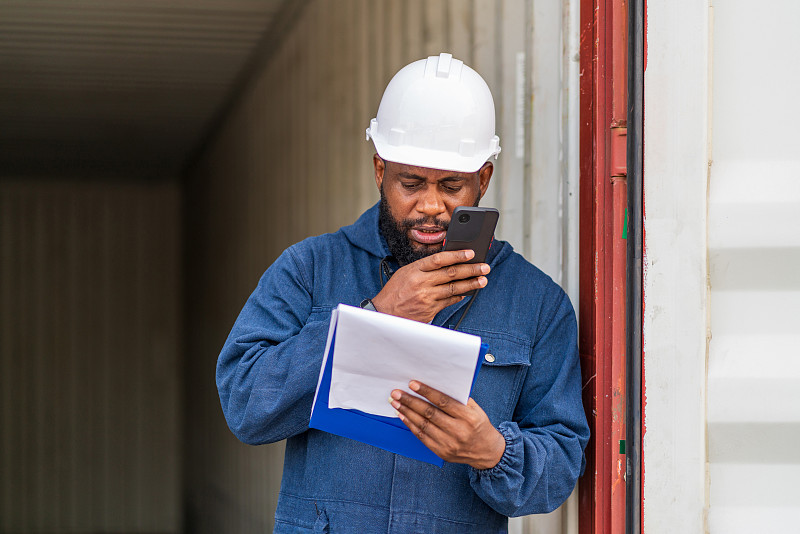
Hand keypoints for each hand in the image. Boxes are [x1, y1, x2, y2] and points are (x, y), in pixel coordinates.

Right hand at [371, 250, 489, 322]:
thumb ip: (424, 267)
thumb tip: (446, 262)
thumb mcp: (405, 273)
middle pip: (451, 273)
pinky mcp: (430, 310)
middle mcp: (421, 282)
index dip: (457, 255)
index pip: (440, 259)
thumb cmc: (394, 292)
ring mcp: (426, 297)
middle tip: (484, 267)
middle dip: (470, 269)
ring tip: (482, 280)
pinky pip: (449, 301)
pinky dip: (459, 296)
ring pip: (453, 288)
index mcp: (414, 270)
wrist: (384, 313)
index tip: (471, 253)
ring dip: (471, 284)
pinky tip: (467, 293)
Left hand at [390, 381, 505, 469]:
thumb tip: (434, 386)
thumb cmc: (478, 425)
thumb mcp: (475, 409)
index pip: (444, 402)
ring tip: (396, 403)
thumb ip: (458, 399)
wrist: (486, 451)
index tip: (412, 384)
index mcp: (468, 417)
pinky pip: (422, 437)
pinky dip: (410, 425)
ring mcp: (449, 443)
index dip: (427, 392)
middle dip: (411, 402)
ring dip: (407, 413)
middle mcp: (459, 431)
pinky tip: (403, 416)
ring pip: (423, 425)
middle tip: (397, 393)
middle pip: (430, 414)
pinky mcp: (442, 452)